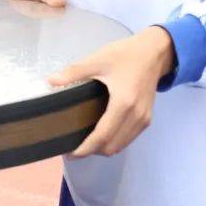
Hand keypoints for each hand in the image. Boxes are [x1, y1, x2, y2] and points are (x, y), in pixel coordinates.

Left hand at [49, 26, 175, 157]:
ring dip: (104, 148)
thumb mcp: (97, 60)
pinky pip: (129, 138)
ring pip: (122, 145)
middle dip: (93, 151)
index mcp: (123, 103)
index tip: (71, 154)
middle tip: (74, 146)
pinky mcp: (147, 118)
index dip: (86, 148)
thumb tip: (50, 81)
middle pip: (112, 146)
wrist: (154, 52)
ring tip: (85, 141)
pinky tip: (102, 133)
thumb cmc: (125, 55)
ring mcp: (144, 119)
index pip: (103, 136)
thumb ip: (73, 72)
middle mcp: (136, 116)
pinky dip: (115, 141)